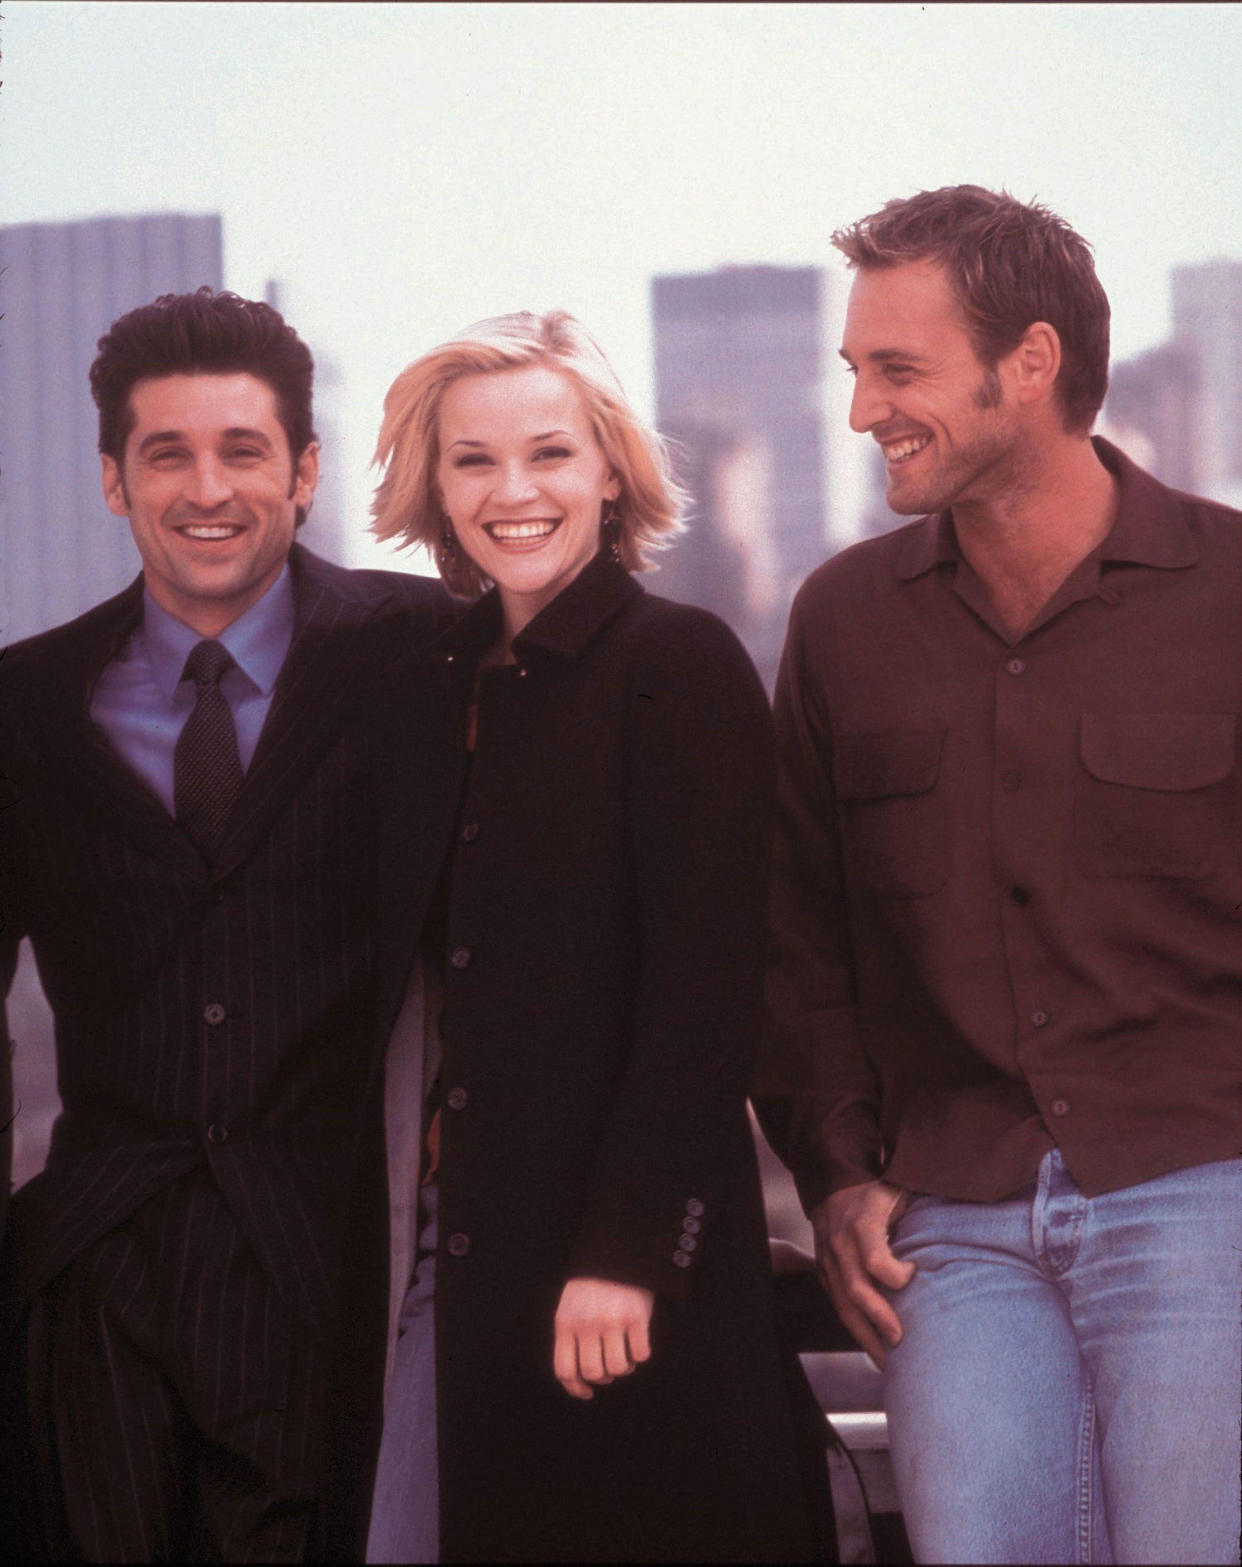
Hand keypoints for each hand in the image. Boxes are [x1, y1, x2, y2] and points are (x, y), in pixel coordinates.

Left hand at [553, 1276, 653, 1400]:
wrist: (615, 1252)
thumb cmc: (590, 1285)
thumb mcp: (569, 1308)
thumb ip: (570, 1338)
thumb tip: (579, 1380)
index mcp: (565, 1323)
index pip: (565, 1370)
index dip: (576, 1388)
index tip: (587, 1392)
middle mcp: (587, 1324)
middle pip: (594, 1372)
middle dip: (604, 1377)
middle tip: (610, 1367)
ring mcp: (612, 1320)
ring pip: (618, 1368)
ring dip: (624, 1367)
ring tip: (625, 1355)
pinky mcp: (636, 1317)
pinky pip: (641, 1354)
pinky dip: (640, 1354)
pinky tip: (637, 1342)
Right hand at [811, 1180, 913, 1367]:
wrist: (832, 1185)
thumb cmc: (876, 1191)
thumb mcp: (898, 1189)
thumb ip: (922, 1207)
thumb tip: (964, 1223)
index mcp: (862, 1223)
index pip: (874, 1259)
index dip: (895, 1274)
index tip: (914, 1273)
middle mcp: (840, 1243)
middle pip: (856, 1289)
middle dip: (879, 1318)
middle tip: (900, 1341)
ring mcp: (828, 1260)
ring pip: (842, 1304)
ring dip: (865, 1335)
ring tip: (886, 1363)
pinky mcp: (823, 1272)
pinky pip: (837, 1305)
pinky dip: (855, 1328)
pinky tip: (872, 1346)